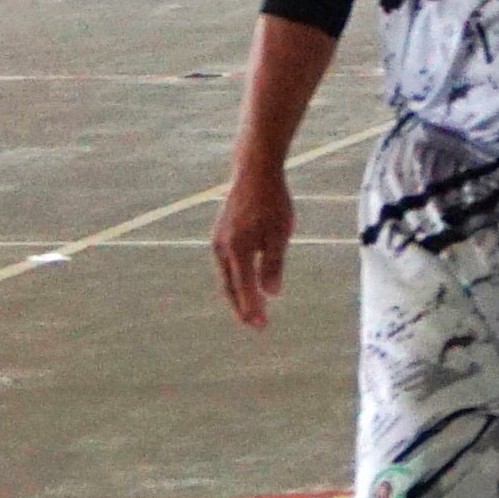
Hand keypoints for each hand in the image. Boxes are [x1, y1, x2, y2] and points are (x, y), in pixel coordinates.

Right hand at [212, 162, 293, 329]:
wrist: (255, 172)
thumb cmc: (272, 201)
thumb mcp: (279, 234)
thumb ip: (273, 264)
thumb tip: (270, 294)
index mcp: (237, 249)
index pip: (244, 288)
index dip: (252, 308)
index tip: (260, 325)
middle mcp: (222, 248)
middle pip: (230, 286)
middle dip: (242, 307)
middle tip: (255, 325)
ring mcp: (218, 240)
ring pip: (226, 276)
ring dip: (237, 294)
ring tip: (250, 310)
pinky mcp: (220, 234)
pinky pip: (226, 264)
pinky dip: (234, 278)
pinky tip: (244, 283)